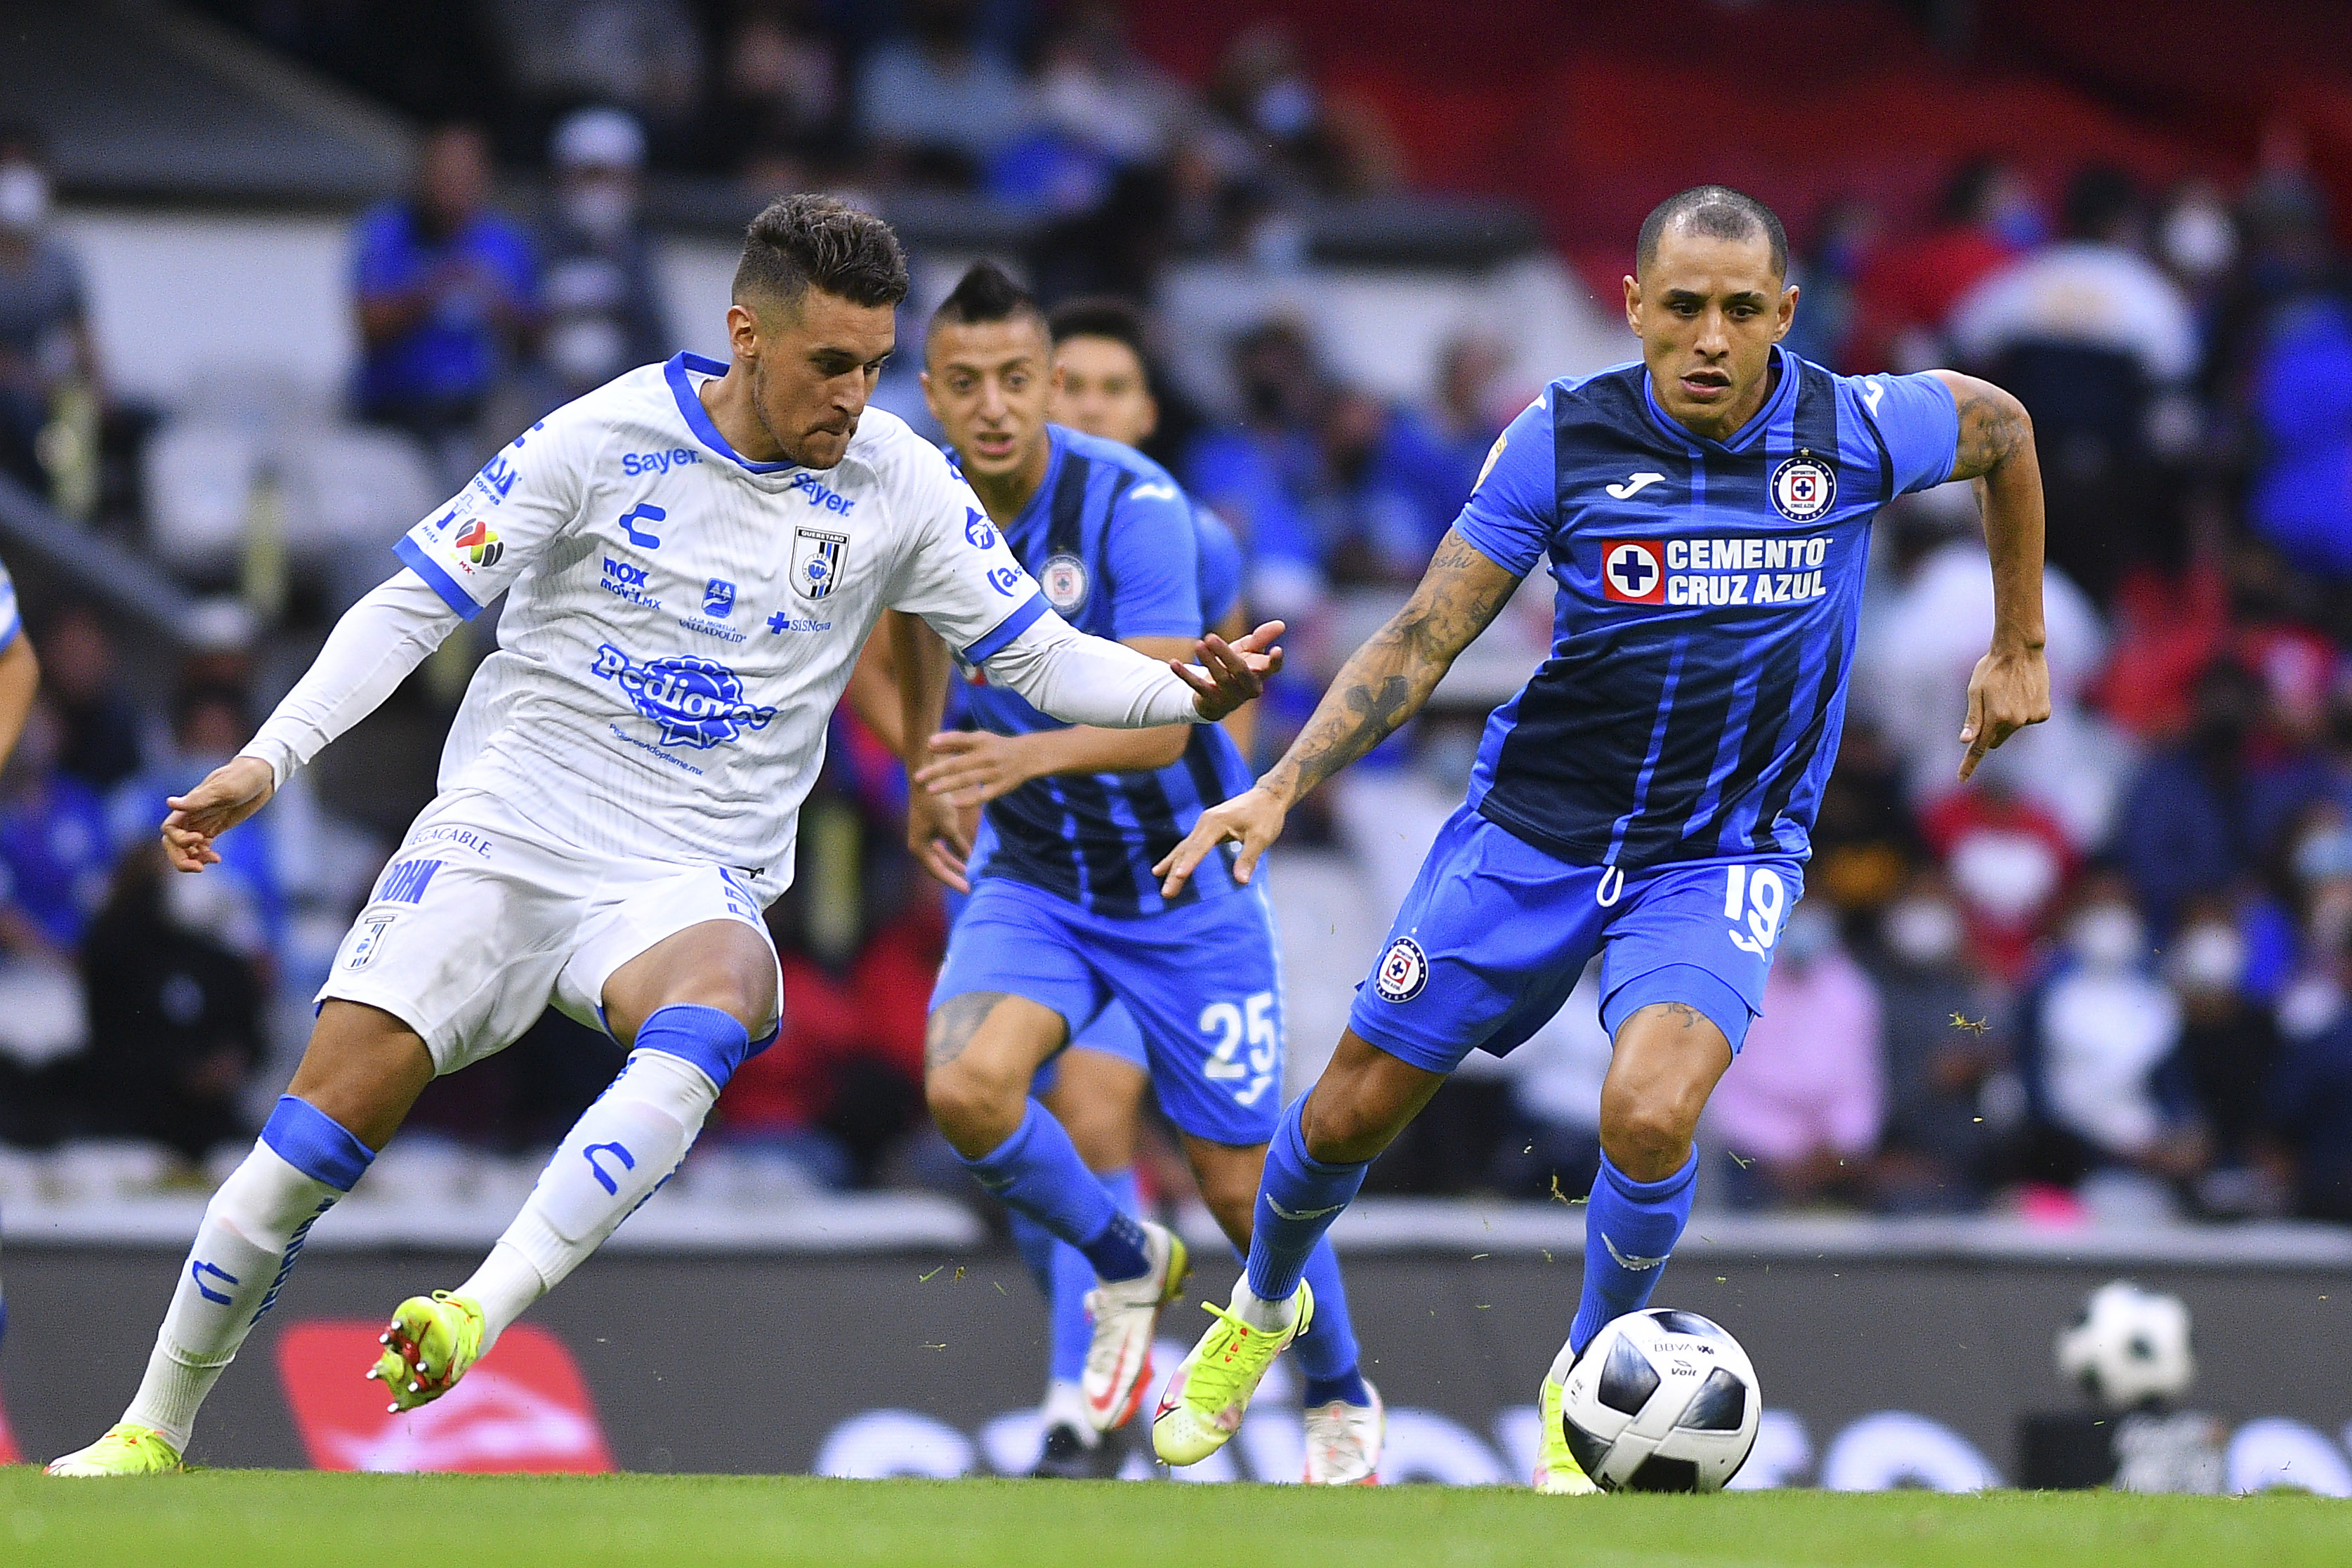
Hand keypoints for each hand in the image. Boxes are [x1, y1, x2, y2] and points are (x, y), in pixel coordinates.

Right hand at [162, 756, 275, 871]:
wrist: (262, 774)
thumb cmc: (242, 777)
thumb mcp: (223, 789)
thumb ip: (197, 800)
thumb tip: (170, 803)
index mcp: (189, 806)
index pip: (169, 829)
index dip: (179, 840)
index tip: (201, 839)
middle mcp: (192, 815)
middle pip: (173, 843)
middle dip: (180, 858)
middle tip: (198, 868)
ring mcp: (203, 822)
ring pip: (186, 848)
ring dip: (193, 859)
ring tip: (211, 862)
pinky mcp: (215, 827)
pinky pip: (201, 847)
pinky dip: (204, 856)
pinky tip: (216, 859)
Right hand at [906, 770, 973, 893]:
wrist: (925, 780)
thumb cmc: (936, 804)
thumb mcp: (950, 826)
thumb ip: (959, 845)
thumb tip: (968, 859)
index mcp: (919, 848)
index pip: (939, 872)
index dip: (954, 881)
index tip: (969, 889)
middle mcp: (919, 845)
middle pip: (938, 867)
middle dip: (955, 874)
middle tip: (971, 883)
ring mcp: (923, 837)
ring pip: (940, 857)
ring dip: (954, 863)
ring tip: (969, 870)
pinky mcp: (929, 829)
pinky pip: (942, 847)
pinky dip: (953, 851)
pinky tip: (965, 853)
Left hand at [914, 730, 1033, 808]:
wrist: (1028, 756)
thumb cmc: (996, 746)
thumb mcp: (979, 739)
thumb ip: (954, 742)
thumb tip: (929, 744)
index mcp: (981, 741)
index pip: (961, 739)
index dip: (945, 740)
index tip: (928, 744)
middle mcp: (987, 756)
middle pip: (958, 764)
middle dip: (937, 771)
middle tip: (918, 777)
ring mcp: (994, 773)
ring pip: (968, 780)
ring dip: (948, 785)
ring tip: (930, 790)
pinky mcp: (1000, 788)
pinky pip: (983, 796)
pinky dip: (969, 801)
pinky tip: (954, 804)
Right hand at [1152, 783, 1288, 896]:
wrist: (1268, 796)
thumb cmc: (1266, 815)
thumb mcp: (1261, 837)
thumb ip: (1249, 858)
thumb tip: (1241, 881)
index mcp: (1216, 822)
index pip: (1200, 847)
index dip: (1189, 863)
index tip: (1178, 875)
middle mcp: (1205, 822)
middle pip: (1187, 850)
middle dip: (1175, 872)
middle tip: (1166, 893)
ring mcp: (1204, 824)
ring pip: (1185, 848)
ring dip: (1172, 866)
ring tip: (1160, 882)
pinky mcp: (1207, 827)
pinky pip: (1189, 845)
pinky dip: (1177, 857)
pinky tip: (1164, 868)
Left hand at [1170, 620, 1284, 722]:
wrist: (1216, 696)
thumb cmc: (1236, 667)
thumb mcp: (1247, 651)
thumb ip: (1261, 638)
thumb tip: (1281, 625)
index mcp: (1260, 674)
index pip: (1272, 668)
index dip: (1275, 661)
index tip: (1277, 650)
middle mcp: (1248, 688)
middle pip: (1240, 670)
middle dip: (1225, 653)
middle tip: (1210, 637)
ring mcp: (1230, 697)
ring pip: (1219, 677)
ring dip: (1207, 660)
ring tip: (1198, 644)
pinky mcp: (1211, 701)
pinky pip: (1197, 687)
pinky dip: (1184, 674)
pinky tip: (1173, 663)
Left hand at [1957, 643, 2050, 780]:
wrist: (2021, 650)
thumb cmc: (1992, 668)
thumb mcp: (1975, 691)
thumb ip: (1973, 718)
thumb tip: (1966, 741)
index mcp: (1996, 717)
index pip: (1979, 748)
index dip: (1969, 764)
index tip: (1961, 779)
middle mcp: (2016, 722)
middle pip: (1995, 739)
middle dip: (1989, 731)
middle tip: (1988, 706)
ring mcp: (2032, 718)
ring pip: (2012, 729)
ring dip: (2007, 719)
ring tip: (2008, 692)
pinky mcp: (2043, 713)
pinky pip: (2028, 720)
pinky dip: (2023, 711)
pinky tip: (2023, 693)